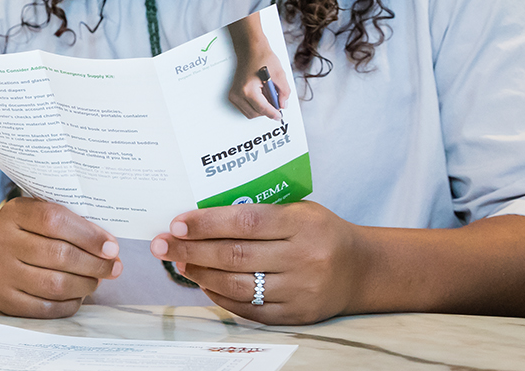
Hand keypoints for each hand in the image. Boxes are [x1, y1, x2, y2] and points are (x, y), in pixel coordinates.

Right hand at [0, 198, 122, 317]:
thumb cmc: (25, 235)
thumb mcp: (38, 216)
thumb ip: (70, 223)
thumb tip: (108, 248)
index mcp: (13, 214)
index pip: (55, 220)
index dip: (88, 235)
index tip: (111, 247)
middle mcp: (2, 242)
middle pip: (59, 254)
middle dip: (95, 264)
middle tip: (113, 267)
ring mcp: (0, 273)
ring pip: (56, 284)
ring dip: (86, 284)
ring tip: (96, 280)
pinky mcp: (6, 300)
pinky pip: (47, 308)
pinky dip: (70, 303)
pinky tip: (78, 294)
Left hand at [152, 201, 369, 323]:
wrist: (362, 269)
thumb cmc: (319, 232)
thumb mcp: (298, 210)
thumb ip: (257, 212)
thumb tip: (199, 218)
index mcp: (303, 224)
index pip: (246, 221)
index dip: (207, 223)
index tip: (177, 223)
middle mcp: (303, 258)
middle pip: (235, 255)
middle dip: (191, 249)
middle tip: (162, 244)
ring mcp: (301, 290)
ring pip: (238, 284)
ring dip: (200, 274)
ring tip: (179, 263)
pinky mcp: (297, 315)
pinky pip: (249, 309)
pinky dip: (220, 296)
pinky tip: (204, 283)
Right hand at [227, 56, 288, 119]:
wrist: (250, 50)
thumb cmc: (262, 58)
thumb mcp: (279, 74)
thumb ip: (284, 92)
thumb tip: (282, 105)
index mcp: (248, 89)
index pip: (262, 109)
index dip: (273, 114)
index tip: (279, 116)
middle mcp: (238, 94)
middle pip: (256, 114)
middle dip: (267, 110)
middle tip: (276, 101)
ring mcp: (234, 95)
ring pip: (250, 113)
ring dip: (261, 109)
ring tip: (267, 95)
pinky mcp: (233, 95)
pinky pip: (246, 108)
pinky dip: (255, 106)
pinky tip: (261, 96)